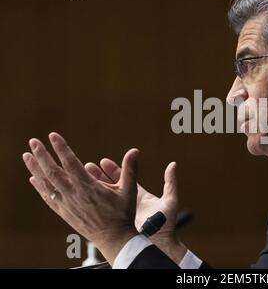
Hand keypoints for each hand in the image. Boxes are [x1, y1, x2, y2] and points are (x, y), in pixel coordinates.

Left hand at [22, 132, 138, 263]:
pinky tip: (33, 179)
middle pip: (53, 172)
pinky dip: (39, 187)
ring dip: (35, 169)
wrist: (113, 238)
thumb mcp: (129, 190)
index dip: (61, 148)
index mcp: (88, 187)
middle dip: (42, 155)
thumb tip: (135, 150)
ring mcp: (67, 204)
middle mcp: (74, 195)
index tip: (53, 135)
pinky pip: (48, 198)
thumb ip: (130, 169)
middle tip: (33, 141)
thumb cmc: (122, 214)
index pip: (71, 163)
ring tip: (27, 156)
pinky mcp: (64, 212)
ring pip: (47, 184)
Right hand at [84, 159, 186, 262]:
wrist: (159, 245)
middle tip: (89, 166)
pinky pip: (104, 211)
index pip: (126, 179)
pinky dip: (94, 203)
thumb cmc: (166, 225)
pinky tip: (84, 196)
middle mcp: (130, 203)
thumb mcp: (170, 200)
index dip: (114, 169)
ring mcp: (123, 213)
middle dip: (100, 176)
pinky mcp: (117, 222)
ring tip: (82, 177)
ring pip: (106, 197)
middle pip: (113, 186)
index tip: (103, 161)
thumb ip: (170, 182)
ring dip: (95, 188)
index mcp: (141, 196)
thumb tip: (172, 165)